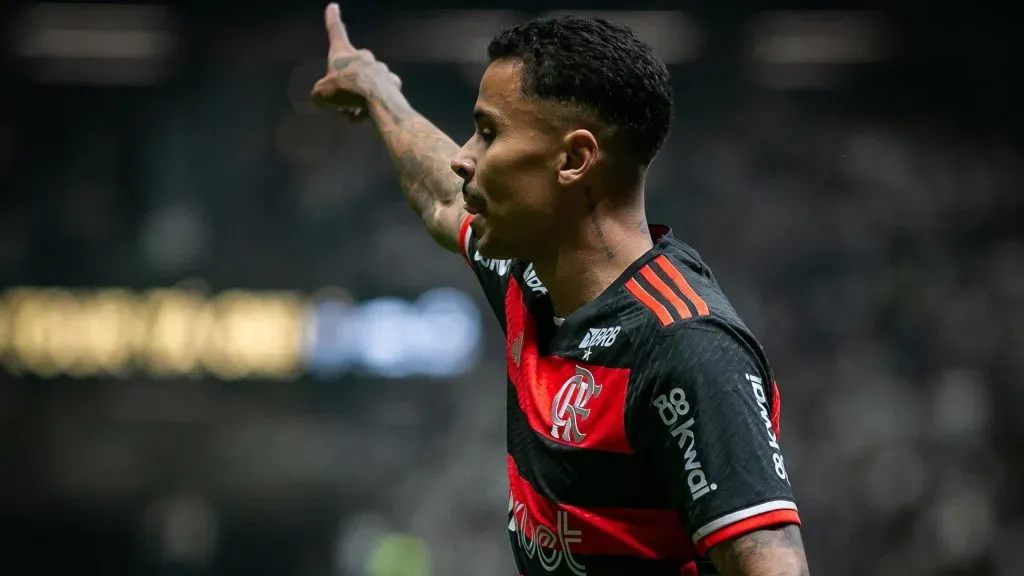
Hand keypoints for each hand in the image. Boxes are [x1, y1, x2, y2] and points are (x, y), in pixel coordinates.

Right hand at [311, 3, 401, 121]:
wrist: (376, 99)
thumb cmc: (346, 90)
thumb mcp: (322, 94)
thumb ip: (320, 92)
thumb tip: (320, 96)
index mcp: (344, 53)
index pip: (336, 32)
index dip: (332, 19)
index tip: (333, 6)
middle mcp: (364, 56)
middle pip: (352, 69)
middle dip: (347, 84)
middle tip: (341, 102)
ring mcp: (381, 68)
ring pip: (366, 83)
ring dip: (358, 98)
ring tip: (353, 112)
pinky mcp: (393, 83)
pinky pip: (379, 94)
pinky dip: (371, 106)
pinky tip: (364, 116)